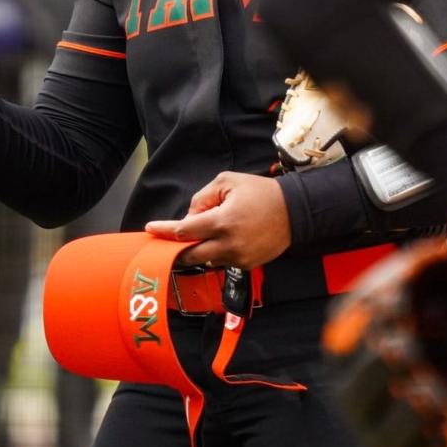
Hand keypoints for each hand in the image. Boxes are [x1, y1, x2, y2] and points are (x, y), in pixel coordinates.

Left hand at [144, 171, 290, 268]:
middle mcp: (229, 244)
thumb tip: (190, 216)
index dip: (164, 231)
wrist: (295, 211)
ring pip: (206, 259)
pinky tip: (222, 239)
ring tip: (202, 233)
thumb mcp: (227, 182)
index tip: (150, 229)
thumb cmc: (260, 193)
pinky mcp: (248, 265)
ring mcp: (239, 258)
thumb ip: (202, 198)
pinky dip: (216, 252)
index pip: (184, 231)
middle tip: (164, 244)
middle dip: (175, 250)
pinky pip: (223, 261)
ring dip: (198, 250)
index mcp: (222, 222)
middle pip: (190, 255)